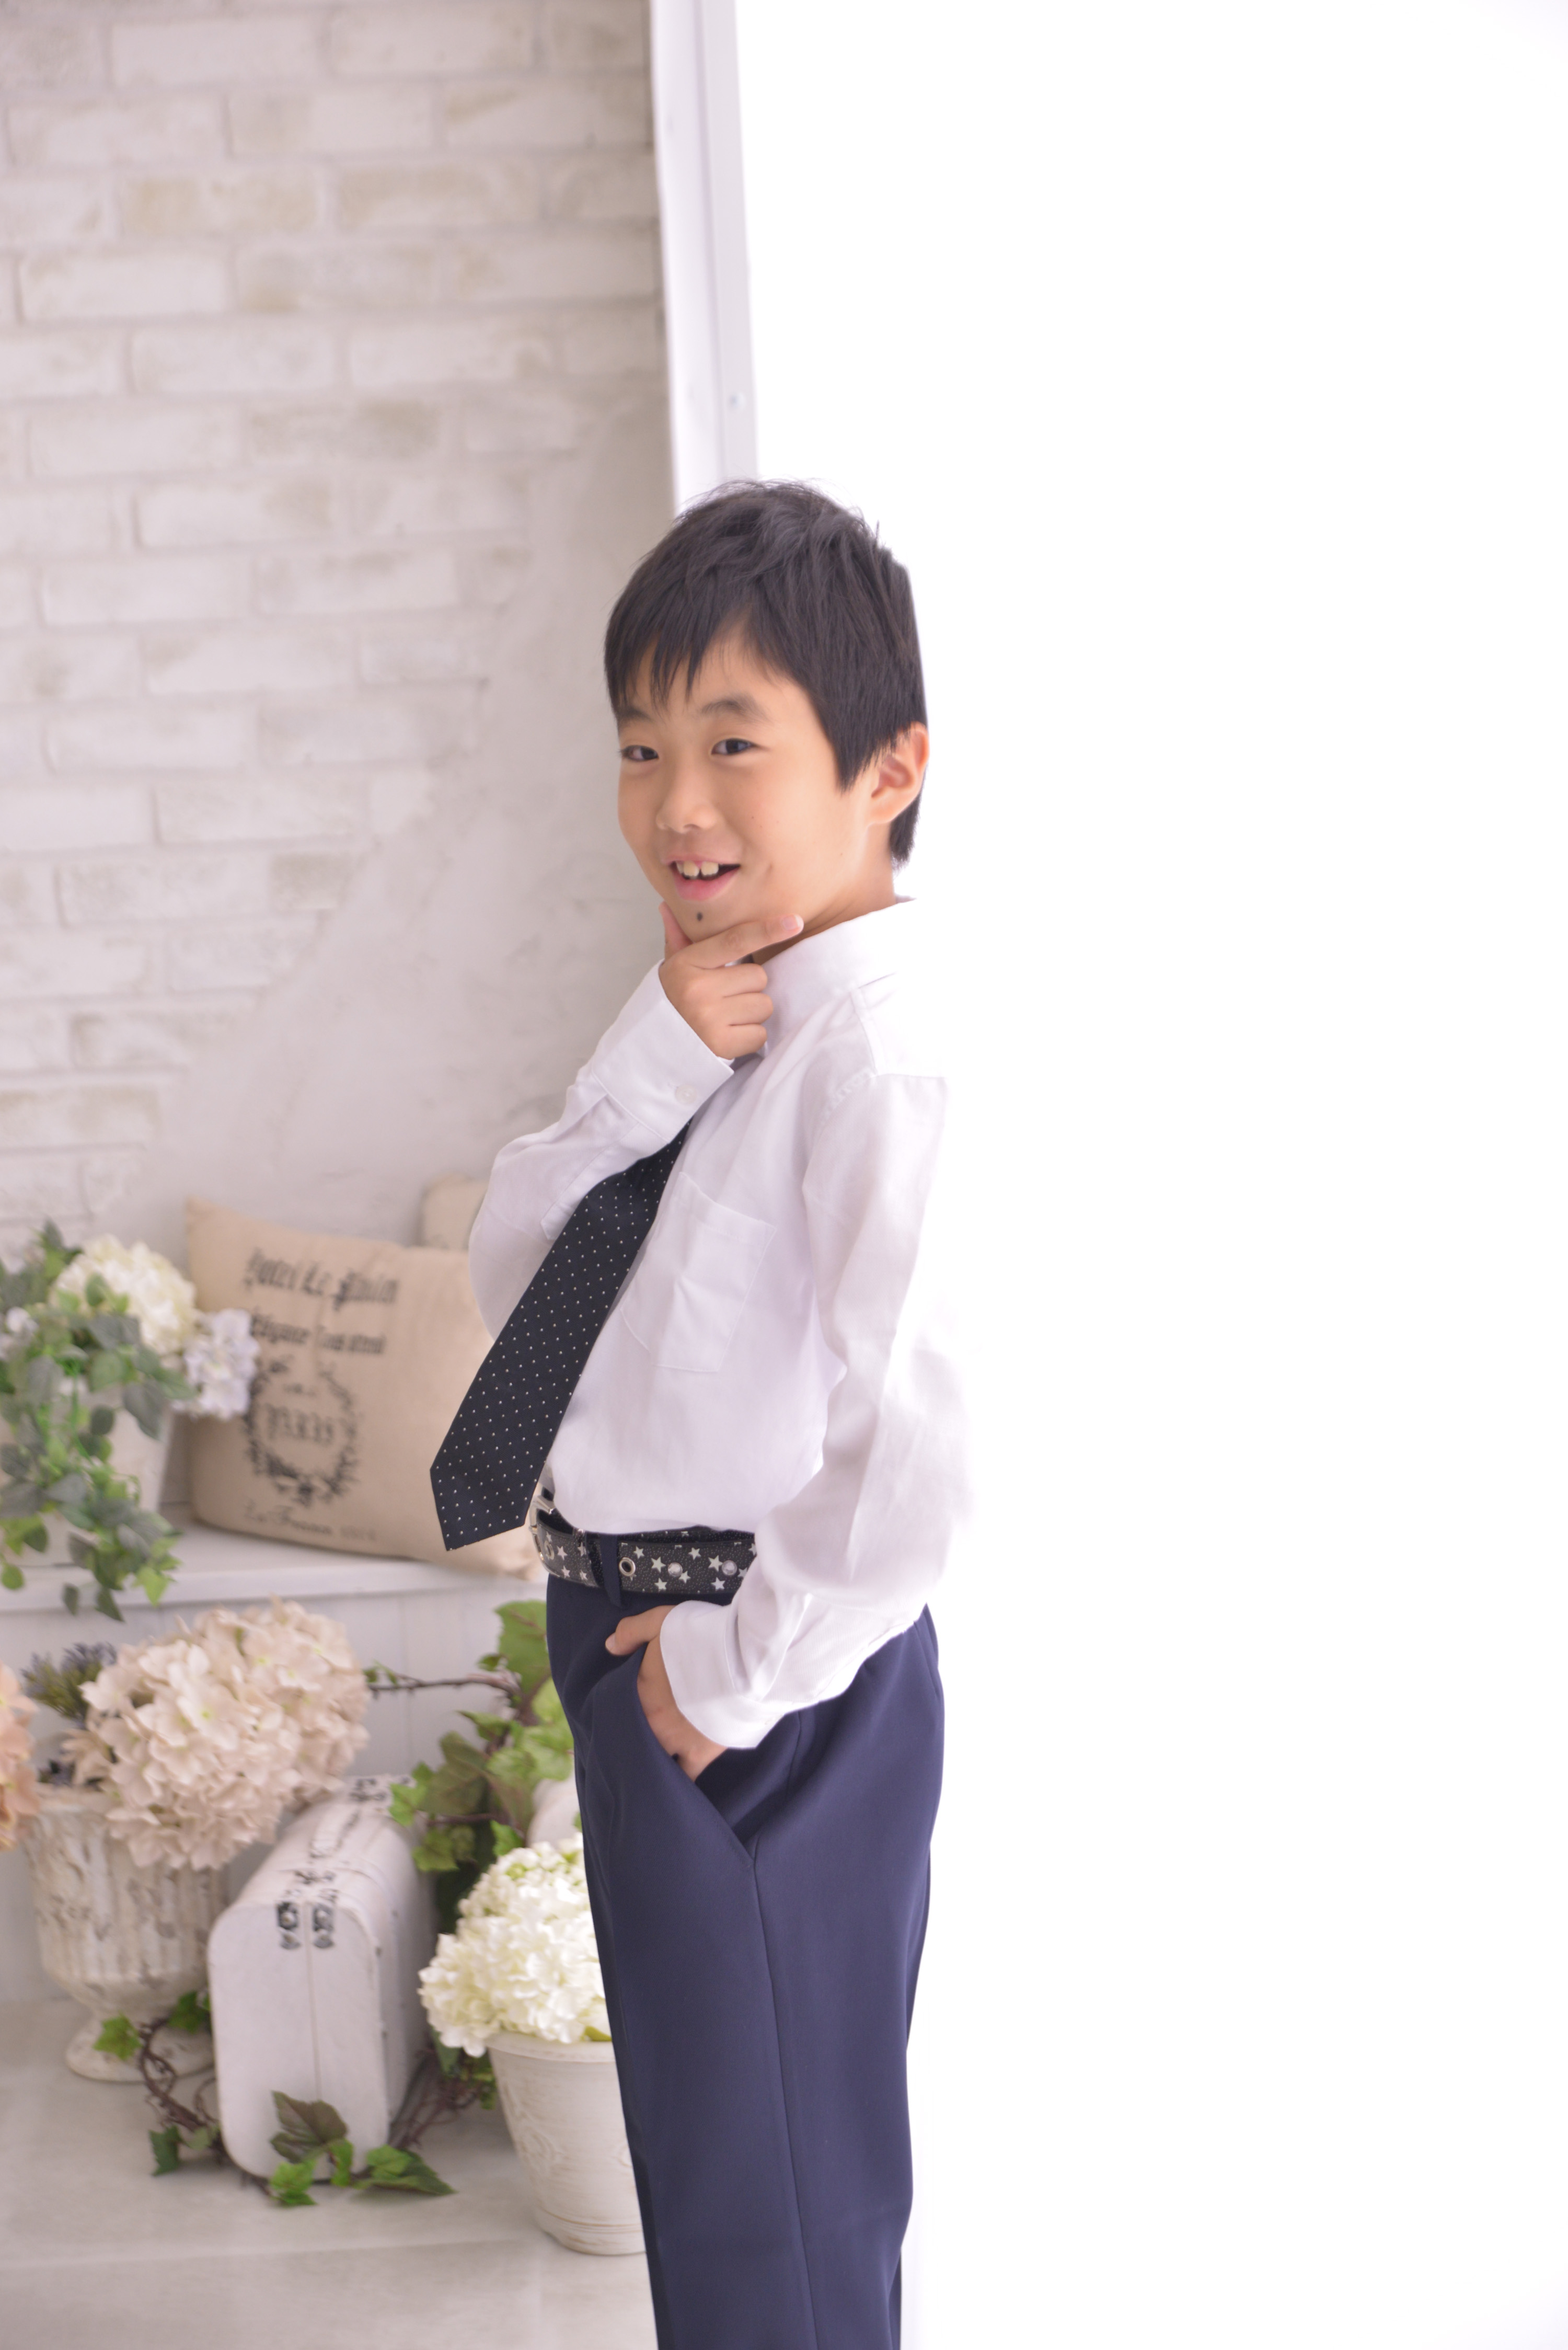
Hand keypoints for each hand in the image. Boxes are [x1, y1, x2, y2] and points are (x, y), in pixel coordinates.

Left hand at [605, 1605, 726, 1781]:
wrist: (743, 1657)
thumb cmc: (702, 1636)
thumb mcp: (660, 1620)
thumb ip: (631, 1632)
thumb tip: (609, 1647)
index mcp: (638, 1691)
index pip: (617, 1709)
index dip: (618, 1712)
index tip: (621, 1713)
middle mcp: (651, 1722)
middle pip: (633, 1739)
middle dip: (633, 1742)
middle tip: (634, 1744)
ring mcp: (675, 1741)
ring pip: (655, 1762)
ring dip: (653, 1764)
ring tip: (652, 1770)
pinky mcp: (701, 1753)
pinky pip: (686, 1777)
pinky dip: (681, 1782)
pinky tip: (678, 1790)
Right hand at [658, 905, 802, 1058]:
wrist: (659, 1046)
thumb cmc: (675, 1000)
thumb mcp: (674, 968)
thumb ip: (678, 938)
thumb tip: (667, 906)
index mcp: (686, 964)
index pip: (735, 941)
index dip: (767, 930)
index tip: (795, 922)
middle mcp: (696, 989)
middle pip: (758, 976)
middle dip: (749, 987)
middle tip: (725, 997)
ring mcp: (708, 1018)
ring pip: (763, 1005)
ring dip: (752, 1012)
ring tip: (726, 1017)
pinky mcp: (721, 1044)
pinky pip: (760, 1034)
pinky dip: (750, 1037)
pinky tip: (728, 1034)